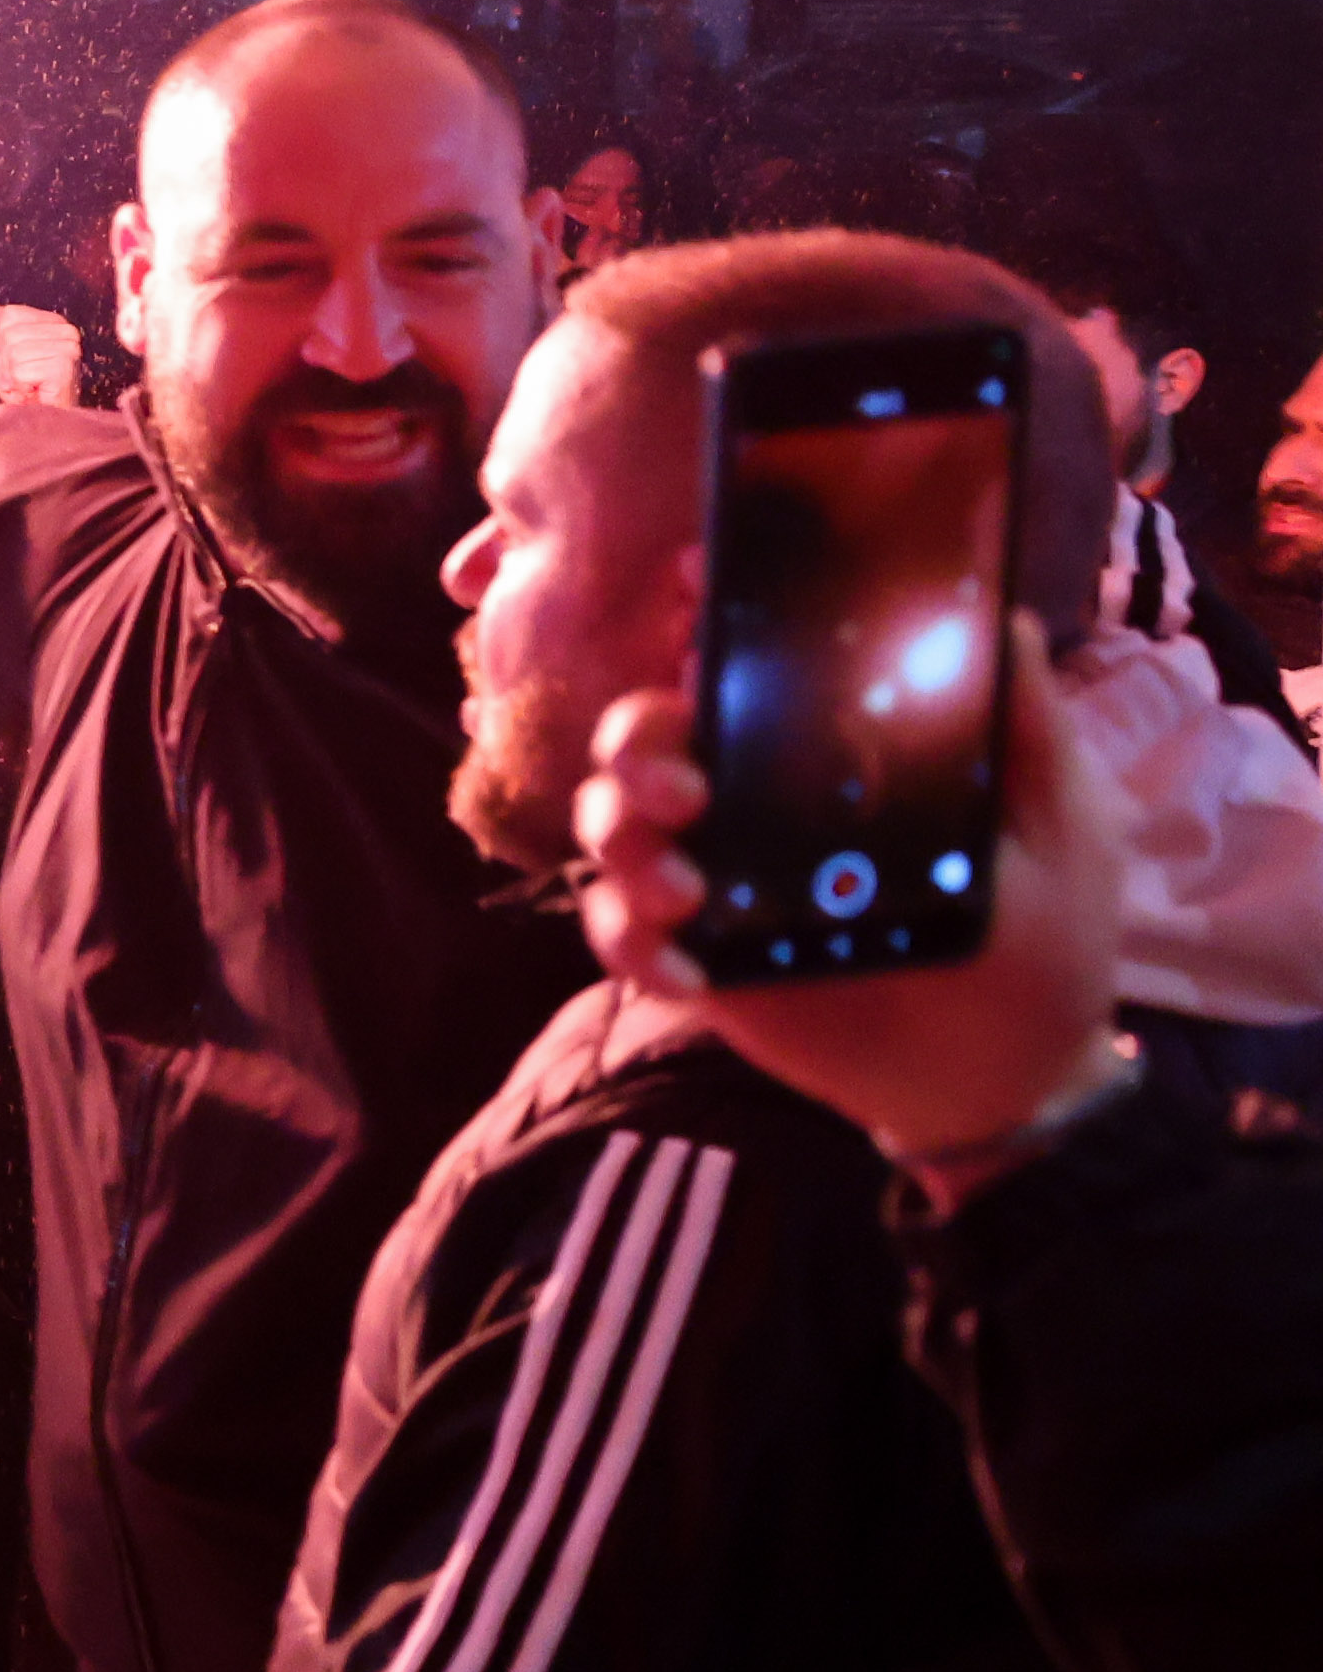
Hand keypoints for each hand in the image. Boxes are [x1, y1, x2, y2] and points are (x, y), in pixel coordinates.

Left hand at [0, 301, 86, 408]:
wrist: (42, 423)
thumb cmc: (27, 390)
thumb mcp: (4, 356)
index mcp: (54, 322)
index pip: (8, 314)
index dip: (1, 343)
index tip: (17, 362)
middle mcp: (67, 332)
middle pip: (8, 333)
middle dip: (5, 362)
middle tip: (22, 379)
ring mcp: (69, 349)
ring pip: (13, 352)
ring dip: (12, 376)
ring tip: (28, 386)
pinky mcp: (63, 369)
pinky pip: (19, 371)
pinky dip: (19, 386)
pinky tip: (34, 392)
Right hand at [565, 677, 1127, 1190]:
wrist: (1011, 1076)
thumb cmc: (1044, 935)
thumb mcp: (1059, 825)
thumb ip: (1026, 730)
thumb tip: (1007, 621)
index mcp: (827, 753)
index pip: (744, 670)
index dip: (704, 630)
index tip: (694, 595)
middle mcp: (753, 802)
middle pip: (646, 739)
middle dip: (636, 746)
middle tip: (680, 789)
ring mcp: (717, 881)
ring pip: (613, 827)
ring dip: (624, 841)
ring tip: (685, 889)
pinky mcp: (698, 959)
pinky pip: (621, 935)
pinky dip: (631, 942)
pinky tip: (687, 970)